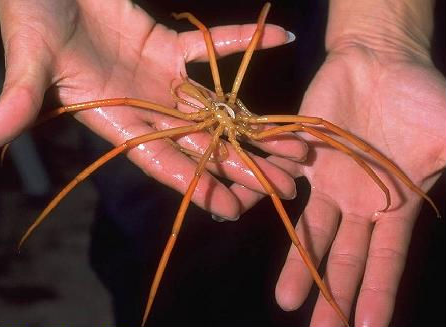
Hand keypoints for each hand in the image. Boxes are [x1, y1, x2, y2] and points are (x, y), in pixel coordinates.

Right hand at [0, 0, 304, 218]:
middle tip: (289, 184)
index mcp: (115, 122)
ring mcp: (159, 80)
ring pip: (216, 107)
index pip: (162, 164)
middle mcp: (145, 109)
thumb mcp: (30, 56)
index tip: (235, 208)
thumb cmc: (31, 14)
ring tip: (298, 143)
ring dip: (256, 121)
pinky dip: (244, 43)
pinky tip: (283, 39)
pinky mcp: (167, 47)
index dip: (196, 186)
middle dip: (246, 165)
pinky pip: (213, 48)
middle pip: (203, 144)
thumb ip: (21, 94)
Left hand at [274, 42, 445, 324]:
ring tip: (287, 301)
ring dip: (299, 263)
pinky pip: (281, 184)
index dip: (378, 295)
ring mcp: (325, 182)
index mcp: (391, 206)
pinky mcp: (299, 157)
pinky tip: (251, 225)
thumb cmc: (420, 97)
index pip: (385, 261)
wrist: (379, 62)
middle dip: (335, 293)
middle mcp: (355, 203)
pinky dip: (270, 202)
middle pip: (344, 257)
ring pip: (310, 230)